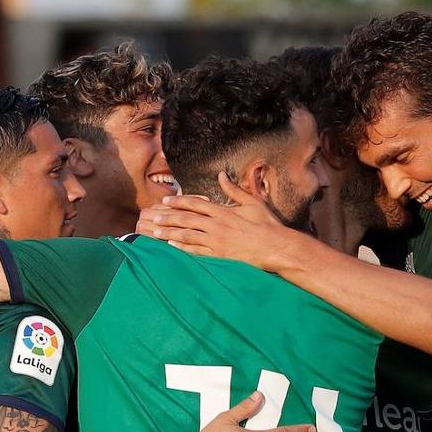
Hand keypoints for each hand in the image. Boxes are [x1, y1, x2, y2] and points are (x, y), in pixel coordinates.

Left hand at [135, 172, 293, 270]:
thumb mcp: (252, 202)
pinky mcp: (220, 256)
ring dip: (170, 233)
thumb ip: (233, 190)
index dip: (178, 202)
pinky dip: (183, 248)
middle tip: (154, 217)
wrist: (276, 247)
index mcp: (223, 211)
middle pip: (186, 219)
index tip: (166, 201)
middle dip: (168, 218)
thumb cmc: (267, 224)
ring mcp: (217, 242)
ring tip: (157, 232)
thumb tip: (221, 175)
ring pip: (188, 236)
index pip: (195, 204)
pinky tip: (172, 247)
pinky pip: (197, 252)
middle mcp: (217, 225)